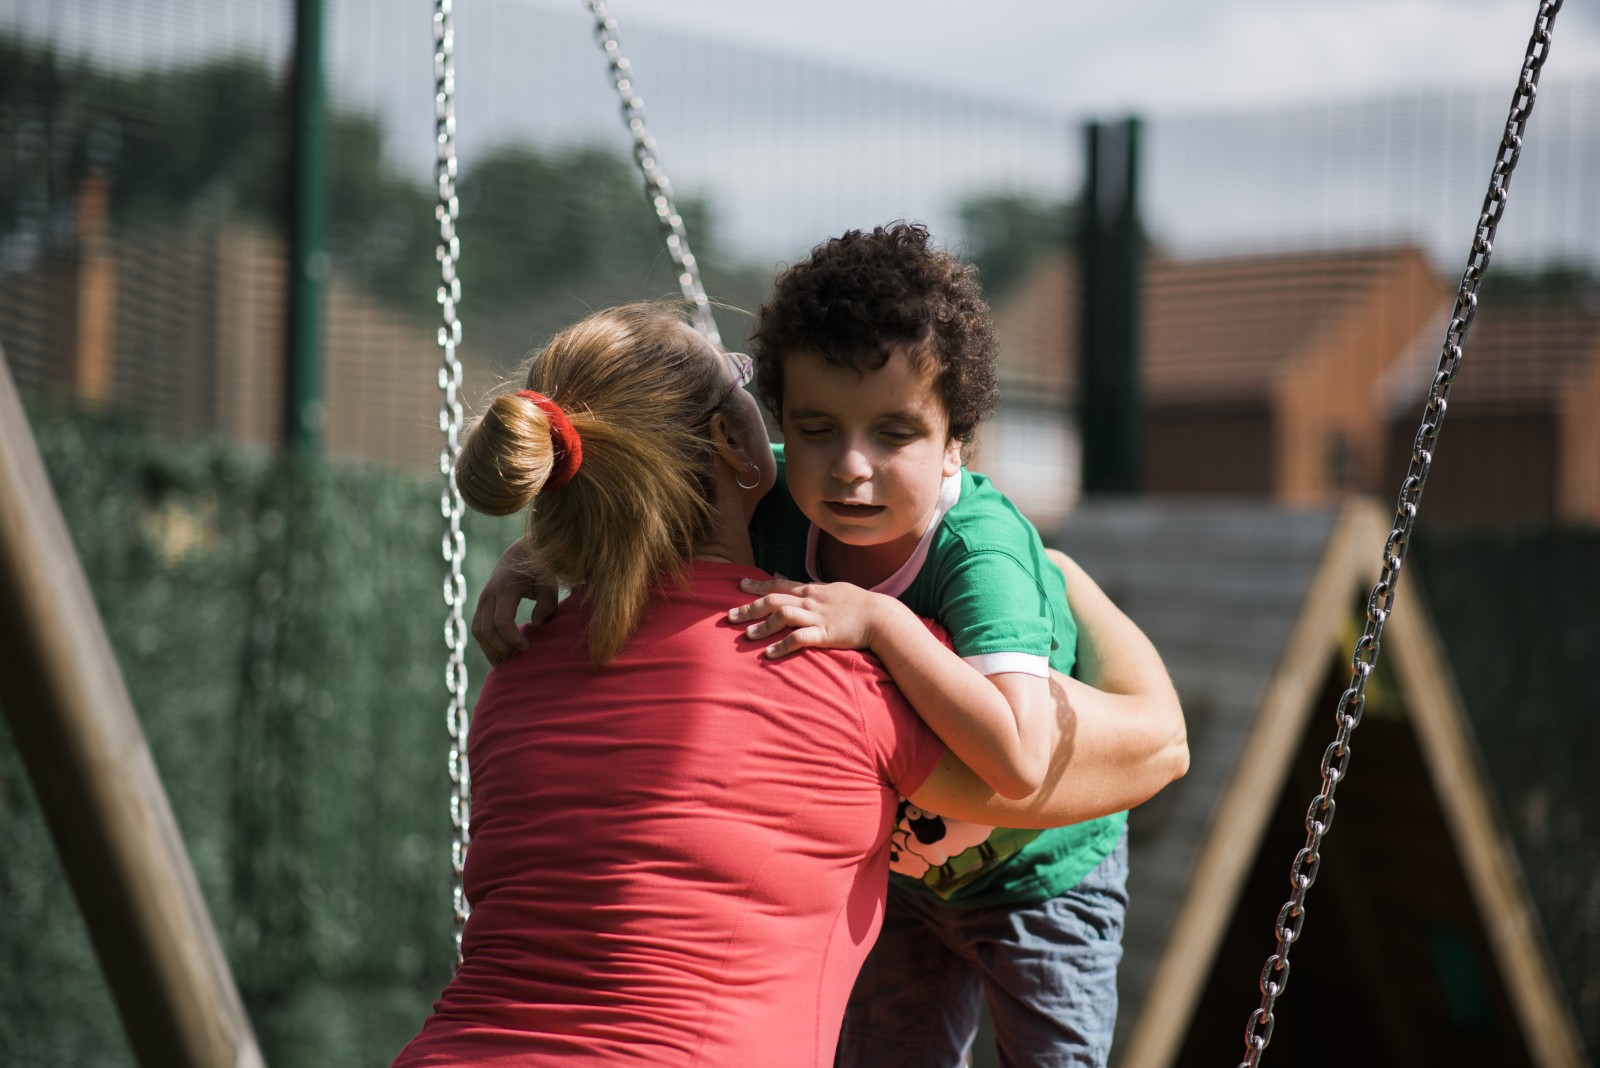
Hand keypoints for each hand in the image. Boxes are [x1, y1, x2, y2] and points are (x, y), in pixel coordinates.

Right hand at [471, 539, 557, 665]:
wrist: (520, 553)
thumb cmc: (539, 571)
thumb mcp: (549, 585)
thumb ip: (547, 605)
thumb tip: (536, 625)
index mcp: (505, 589)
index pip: (502, 621)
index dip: (512, 638)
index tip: (527, 646)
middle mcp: (489, 595)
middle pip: (487, 630)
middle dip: (501, 648)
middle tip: (518, 658)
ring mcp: (482, 600)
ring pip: (478, 631)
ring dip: (490, 649)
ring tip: (507, 661)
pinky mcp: (481, 605)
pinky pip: (477, 628)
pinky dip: (485, 643)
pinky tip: (499, 655)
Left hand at [727, 576, 891, 657]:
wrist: (881, 616)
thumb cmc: (859, 604)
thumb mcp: (835, 590)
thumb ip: (814, 588)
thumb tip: (798, 582)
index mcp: (812, 590)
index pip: (779, 584)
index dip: (758, 585)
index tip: (739, 585)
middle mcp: (811, 601)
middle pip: (774, 600)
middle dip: (750, 607)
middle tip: (730, 615)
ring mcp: (817, 617)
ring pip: (783, 616)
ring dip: (763, 626)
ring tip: (746, 635)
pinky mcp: (825, 634)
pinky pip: (799, 638)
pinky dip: (782, 645)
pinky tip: (769, 654)